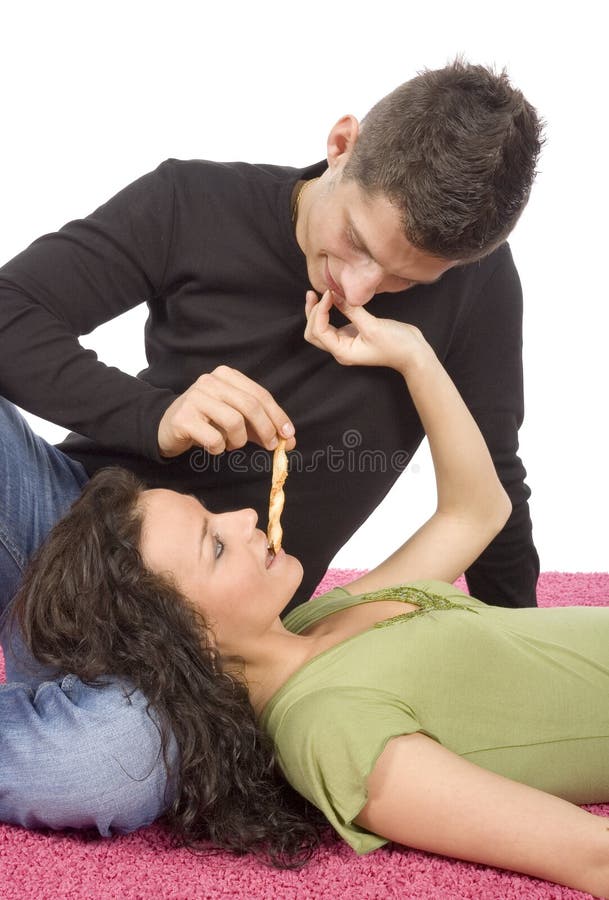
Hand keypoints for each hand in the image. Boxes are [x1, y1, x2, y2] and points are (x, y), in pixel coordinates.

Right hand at [157, 366, 295, 457]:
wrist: (167, 427)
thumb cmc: (207, 422)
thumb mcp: (237, 420)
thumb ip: (261, 427)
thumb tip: (289, 441)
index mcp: (227, 376)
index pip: (260, 395)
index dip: (278, 416)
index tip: (288, 435)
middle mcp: (210, 381)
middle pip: (250, 406)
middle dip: (266, 429)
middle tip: (271, 446)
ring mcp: (195, 398)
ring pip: (234, 422)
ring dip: (238, 440)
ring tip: (231, 444)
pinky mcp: (183, 418)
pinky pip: (214, 438)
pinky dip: (219, 448)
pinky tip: (213, 446)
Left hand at [304, 290, 430, 374]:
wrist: (413, 353)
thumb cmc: (396, 344)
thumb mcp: (372, 326)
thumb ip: (351, 310)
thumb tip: (334, 294)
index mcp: (343, 352)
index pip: (319, 331)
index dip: (319, 311)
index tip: (329, 293)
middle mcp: (340, 350)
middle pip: (313, 333)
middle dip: (311, 313)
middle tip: (314, 293)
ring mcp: (345, 343)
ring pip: (320, 329)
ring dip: (315, 313)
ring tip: (317, 294)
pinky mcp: (352, 334)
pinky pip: (331, 324)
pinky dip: (326, 312)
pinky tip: (330, 299)